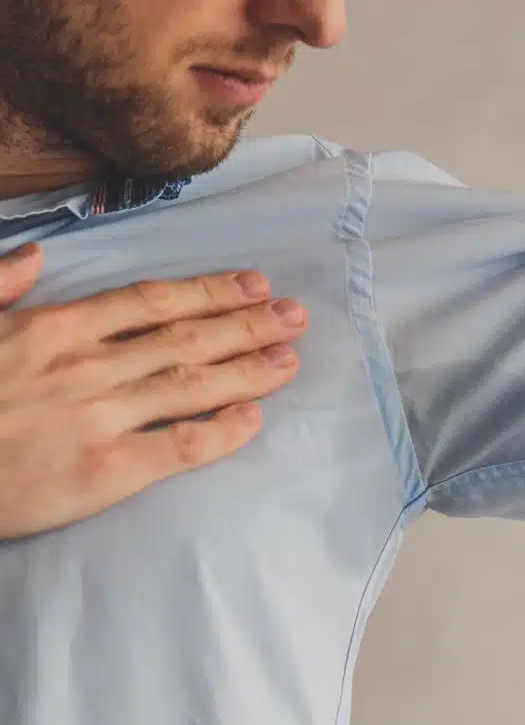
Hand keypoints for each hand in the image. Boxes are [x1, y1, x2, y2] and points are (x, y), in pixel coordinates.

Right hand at [0, 243, 307, 538]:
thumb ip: (1, 284)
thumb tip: (40, 255)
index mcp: (57, 329)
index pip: (153, 302)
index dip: (210, 291)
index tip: (254, 284)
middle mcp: (89, 365)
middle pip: (186, 338)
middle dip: (247, 324)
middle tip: (296, 316)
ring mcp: (101, 416)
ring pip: (192, 384)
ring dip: (248, 369)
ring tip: (290, 358)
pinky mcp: (107, 470)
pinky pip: (180, 445)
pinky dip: (222, 430)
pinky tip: (254, 419)